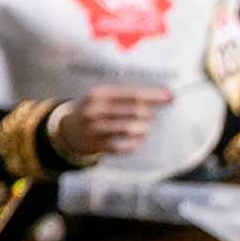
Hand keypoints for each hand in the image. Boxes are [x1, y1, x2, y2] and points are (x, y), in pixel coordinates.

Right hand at [51, 85, 171, 160]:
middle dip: (149, 114)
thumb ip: (130, 96)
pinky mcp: (95, 145)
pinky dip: (135, 144)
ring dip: (144, 129)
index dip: (154, 96)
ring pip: (131, 129)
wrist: (68, 130)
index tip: (171, 97)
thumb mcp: (104, 97)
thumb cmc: (95, 110)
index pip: (133, 94)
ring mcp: (94, 128)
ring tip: (144, 128)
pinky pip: (123, 146)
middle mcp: (94, 110)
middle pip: (135, 111)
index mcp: (98, 94)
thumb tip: (166, 96)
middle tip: (150, 116)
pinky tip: (137, 140)